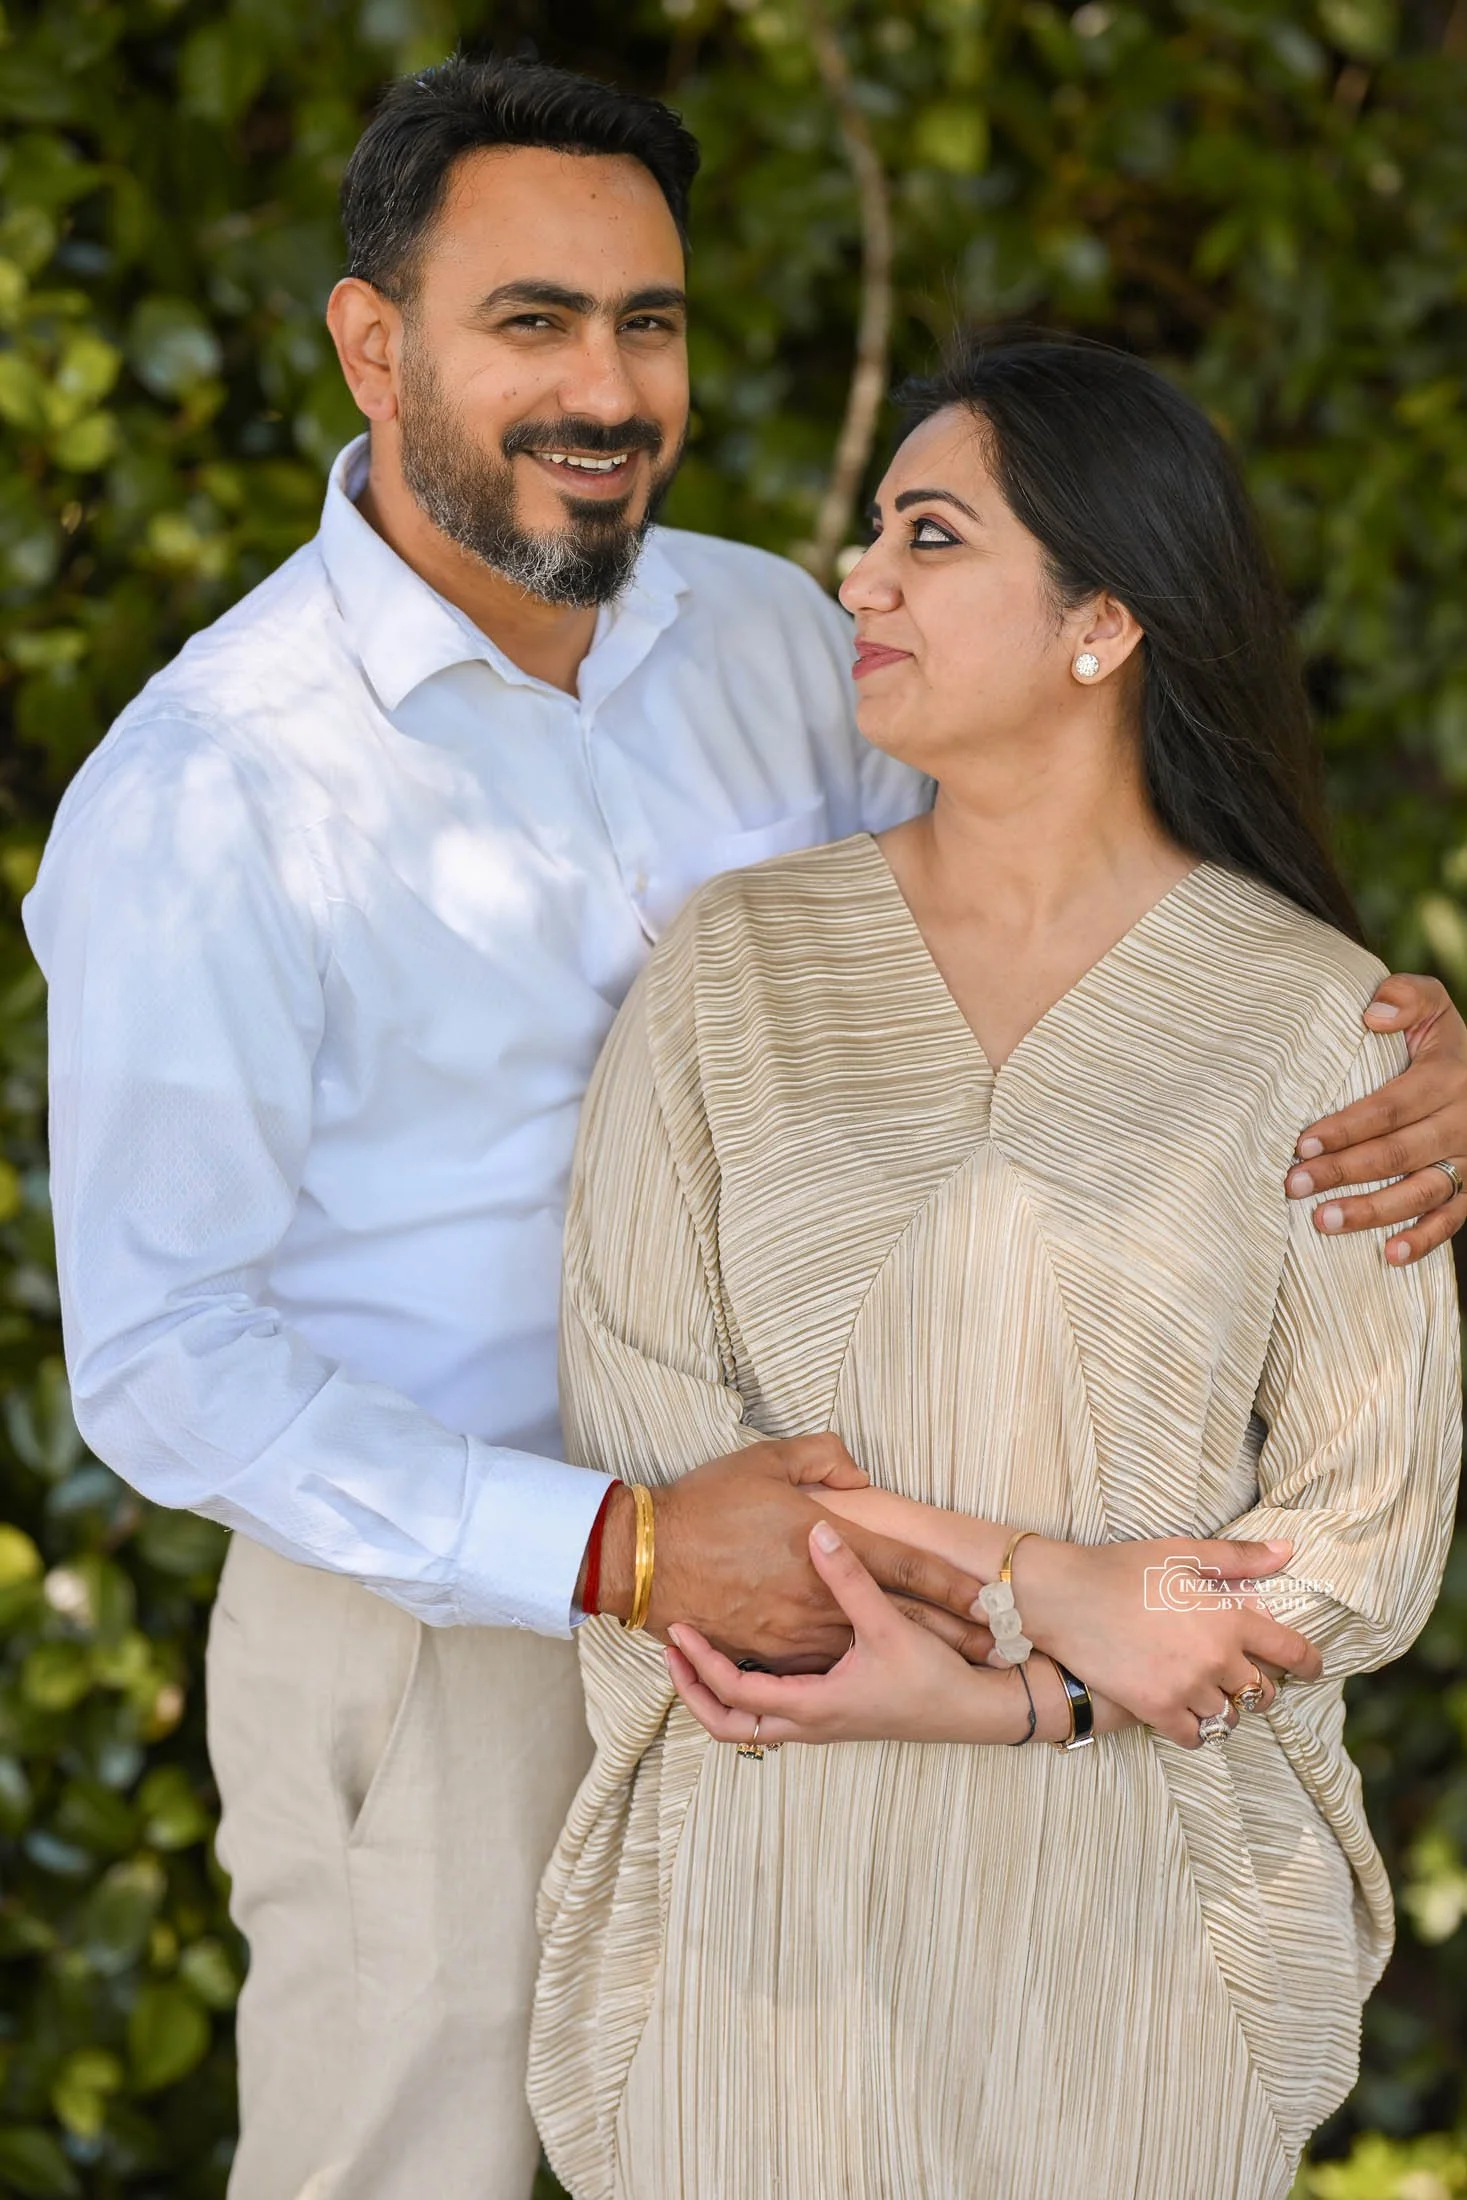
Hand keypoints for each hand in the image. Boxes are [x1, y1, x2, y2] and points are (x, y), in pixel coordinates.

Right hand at [595, 1436, 991, 1673]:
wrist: (645, 1558)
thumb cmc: (705, 1504)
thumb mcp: (766, 1459)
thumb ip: (822, 1458)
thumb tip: (858, 1473)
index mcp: (825, 1543)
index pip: (905, 1565)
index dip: (952, 1582)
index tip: (989, 1598)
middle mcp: (818, 1595)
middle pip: (899, 1618)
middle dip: (949, 1632)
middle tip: (993, 1645)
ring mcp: (794, 1631)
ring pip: (866, 1649)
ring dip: (907, 1656)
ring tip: (950, 1664)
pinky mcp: (767, 1652)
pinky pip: (821, 1666)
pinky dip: (854, 1669)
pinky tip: (875, 1674)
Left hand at [666, 1521, 1136, 1744]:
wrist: (973, 1711)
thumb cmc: (933, 1678)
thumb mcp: (889, 1625)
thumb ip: (850, 1576)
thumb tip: (818, 1529)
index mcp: (813, 1706)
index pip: (736, 1695)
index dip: (701, 1665)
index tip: (679, 1632)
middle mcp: (809, 1723)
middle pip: (729, 1724)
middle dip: (695, 1691)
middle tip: (673, 1650)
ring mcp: (820, 1722)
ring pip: (750, 1724)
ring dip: (719, 1693)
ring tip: (700, 1652)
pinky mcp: (833, 1713)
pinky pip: (773, 1715)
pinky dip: (748, 1691)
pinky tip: (750, 1654)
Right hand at [1007, 1533, 1319, 1748]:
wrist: (1065, 1598)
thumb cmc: (1122, 1569)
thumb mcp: (1183, 1553)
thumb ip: (1238, 1558)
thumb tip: (1286, 1551)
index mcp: (1229, 1619)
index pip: (1290, 1650)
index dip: (1309, 1663)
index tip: (1312, 1668)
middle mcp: (1216, 1659)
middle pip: (1260, 1691)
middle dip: (1259, 1687)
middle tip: (1243, 1678)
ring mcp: (1187, 1688)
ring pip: (1229, 1717)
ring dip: (1226, 1709)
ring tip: (1210, 1695)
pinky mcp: (1157, 1710)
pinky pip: (1194, 1737)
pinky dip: (1197, 1731)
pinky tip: (1187, 1717)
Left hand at [1286, 973, 1466, 1265]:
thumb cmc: (1437, 1038)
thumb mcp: (1432, 1003)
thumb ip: (1406, 997)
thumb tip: (1373, 1015)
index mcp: (1448, 1076)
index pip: (1392, 1106)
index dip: (1347, 1126)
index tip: (1301, 1142)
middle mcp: (1465, 1121)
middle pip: (1400, 1152)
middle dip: (1344, 1170)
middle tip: (1293, 1185)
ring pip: (1423, 1191)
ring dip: (1373, 1211)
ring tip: (1322, 1223)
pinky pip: (1454, 1218)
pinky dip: (1424, 1239)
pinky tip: (1389, 1255)